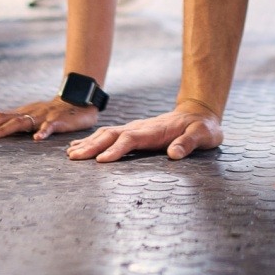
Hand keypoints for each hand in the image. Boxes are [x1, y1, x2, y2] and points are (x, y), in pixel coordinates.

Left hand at [0, 96, 98, 140]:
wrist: (78, 103)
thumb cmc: (52, 115)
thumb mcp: (29, 119)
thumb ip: (13, 125)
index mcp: (17, 114)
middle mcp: (25, 114)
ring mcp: (40, 117)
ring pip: (19, 123)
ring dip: (2, 130)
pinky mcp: (57, 121)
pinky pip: (49, 127)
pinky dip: (43, 133)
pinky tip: (36, 140)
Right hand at [64, 107, 221, 161]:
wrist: (199, 113)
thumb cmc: (203, 127)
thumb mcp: (203, 135)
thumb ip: (189, 143)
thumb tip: (174, 154)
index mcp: (155, 130)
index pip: (131, 138)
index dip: (116, 149)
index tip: (101, 161)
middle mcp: (141, 127)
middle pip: (112, 135)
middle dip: (93, 146)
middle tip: (74, 158)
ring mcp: (136, 128)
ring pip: (107, 133)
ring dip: (89, 143)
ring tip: (71, 154)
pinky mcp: (134, 132)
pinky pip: (109, 135)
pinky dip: (93, 140)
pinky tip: (81, 147)